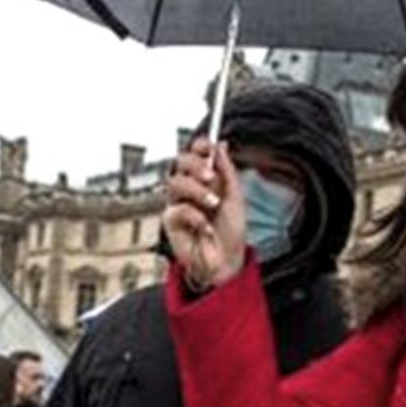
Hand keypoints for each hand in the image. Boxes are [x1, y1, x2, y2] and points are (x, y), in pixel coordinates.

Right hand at [162, 139, 245, 290]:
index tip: (208, 147)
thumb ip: (227, 171)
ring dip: (196, 191)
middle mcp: (189, 187)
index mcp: (205, 179)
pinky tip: (204, 227)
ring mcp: (178, 202)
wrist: (226, 261)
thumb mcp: (235, 197)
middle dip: (195, 166)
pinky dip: (194, 216)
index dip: (199, 146)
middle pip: (181, 162)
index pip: (196, 154)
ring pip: (175, 182)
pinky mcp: (170, 221)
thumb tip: (222, 145)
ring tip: (212, 203)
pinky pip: (176, 209)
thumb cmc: (230, 232)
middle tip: (210, 177)